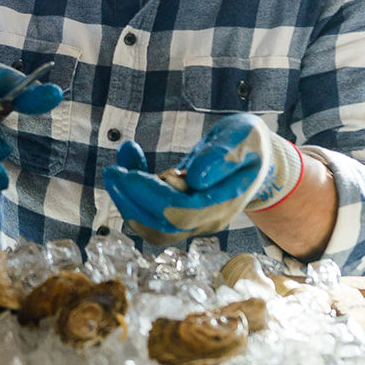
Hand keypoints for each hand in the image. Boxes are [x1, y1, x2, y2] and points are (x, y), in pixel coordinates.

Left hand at [102, 113, 303, 243]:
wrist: (252, 156)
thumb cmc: (246, 142)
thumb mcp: (242, 136)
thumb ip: (223, 155)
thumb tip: (196, 178)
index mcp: (227, 200)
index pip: (184, 211)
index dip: (152, 195)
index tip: (127, 174)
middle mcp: (210, 219)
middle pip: (165, 225)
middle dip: (133, 200)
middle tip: (112, 172)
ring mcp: (196, 222)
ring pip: (154, 227)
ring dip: (128, 201)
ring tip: (116, 169)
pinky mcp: (180, 216)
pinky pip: (151, 216)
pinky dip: (133, 196)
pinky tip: (129, 165)